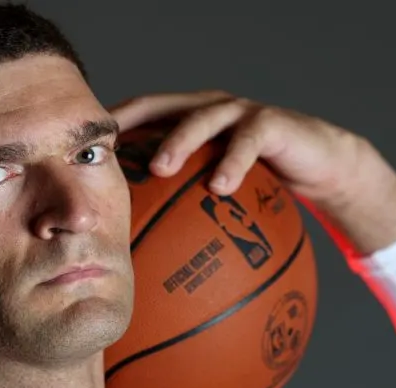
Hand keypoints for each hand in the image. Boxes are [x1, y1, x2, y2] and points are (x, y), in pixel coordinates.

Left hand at [109, 90, 395, 253]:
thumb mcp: (218, 200)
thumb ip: (181, 216)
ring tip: (160, 167)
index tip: (72, 158)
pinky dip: (233, 162)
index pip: (136, 119)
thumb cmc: (262, 190)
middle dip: (130, 125)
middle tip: (105, 156)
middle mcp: (206, 110)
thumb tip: (140, 271)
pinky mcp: (271, 122)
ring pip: (202, 118)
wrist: (323, 168)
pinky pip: (249, 141)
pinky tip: (222, 188)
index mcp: (185, 123)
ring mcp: (238, 112)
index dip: (106, 132)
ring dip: (179, 140)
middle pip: (158, 108)